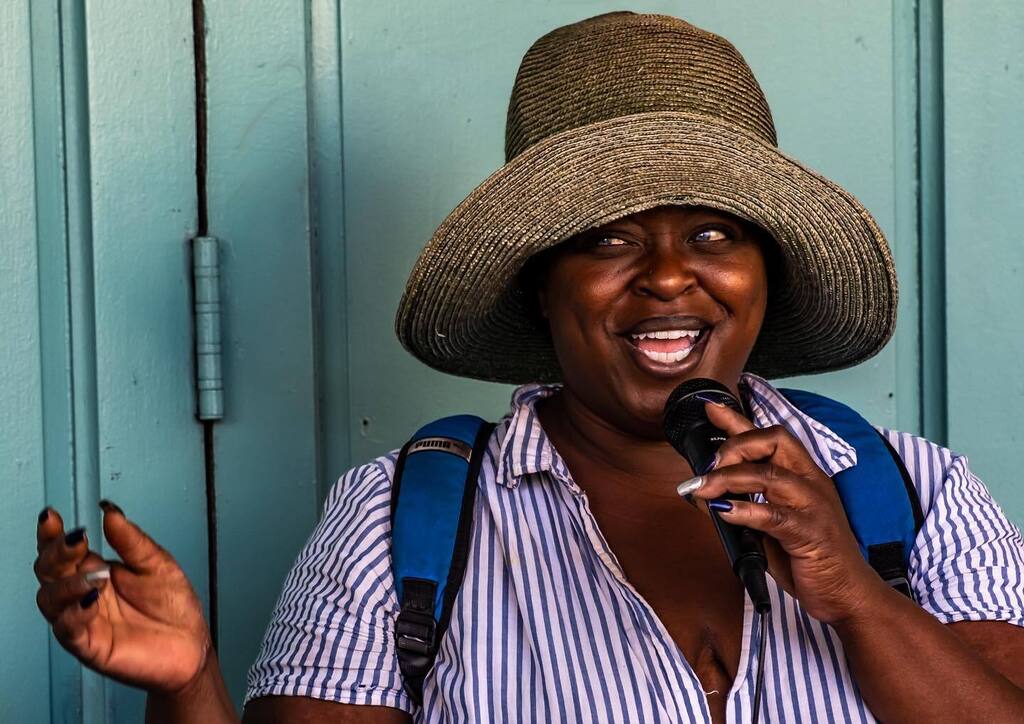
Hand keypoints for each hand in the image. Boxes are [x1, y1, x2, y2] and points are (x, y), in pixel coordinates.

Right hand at [34, 503, 210, 693]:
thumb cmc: (172, 606)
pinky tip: (91, 600)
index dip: (52, 534)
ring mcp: (83, 619)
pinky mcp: (90, 645)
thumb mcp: (156, 563)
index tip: (53, 517)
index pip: (63, 550)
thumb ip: (131, 539)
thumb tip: (109, 510)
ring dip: (67, 584)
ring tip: (97, 577)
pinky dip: (75, 613)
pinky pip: (69, 629)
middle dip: (56, 553)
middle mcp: (82, 593)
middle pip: (48, 571)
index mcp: (95, 569)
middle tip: (77, 541)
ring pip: (50, 600)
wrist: (191, 644)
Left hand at [690, 401, 888, 624]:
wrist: (848, 594)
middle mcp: (810, 483)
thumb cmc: (810, 558)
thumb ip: (745, 505)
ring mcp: (813, 507)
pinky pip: (775, 515)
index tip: (710, 409)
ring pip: (769, 474)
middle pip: (773, 441)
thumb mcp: (771, 526)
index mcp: (803, 476)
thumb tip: (704, 494)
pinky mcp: (810, 534)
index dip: (738, 419)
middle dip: (734, 447)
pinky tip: (725, 511)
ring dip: (728, 478)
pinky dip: (745, 510)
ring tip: (702, 489)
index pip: (770, 436)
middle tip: (708, 469)